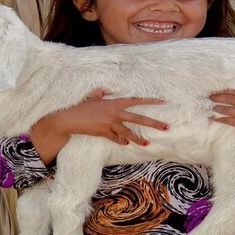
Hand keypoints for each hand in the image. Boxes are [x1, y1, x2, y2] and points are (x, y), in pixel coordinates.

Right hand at [30, 89, 167, 164]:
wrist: (68, 118)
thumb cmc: (79, 105)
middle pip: (138, 119)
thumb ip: (101, 93)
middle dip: (153, 123)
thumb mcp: (92, 97)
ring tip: (147, 143)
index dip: (149, 101)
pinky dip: (121, 141)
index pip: (135, 101)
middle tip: (166, 127)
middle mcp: (114, 113)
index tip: (161, 102)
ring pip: (128, 133)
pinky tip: (127, 144)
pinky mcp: (103, 133)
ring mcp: (109, 124)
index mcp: (113, 102)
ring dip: (138, 139)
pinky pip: (115, 138)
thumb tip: (106, 90)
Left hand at [208, 87, 234, 151]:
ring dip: (219, 107)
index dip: (231, 91)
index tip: (222, 89)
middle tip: (211, 95)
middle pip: (233, 99)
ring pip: (230, 110)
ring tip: (212, 105)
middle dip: (221, 97)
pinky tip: (214, 118)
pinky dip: (221, 119)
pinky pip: (231, 121)